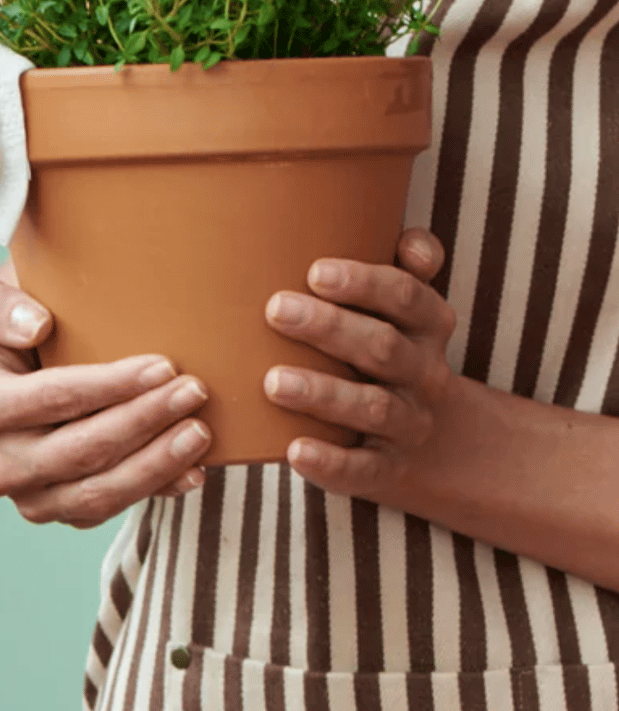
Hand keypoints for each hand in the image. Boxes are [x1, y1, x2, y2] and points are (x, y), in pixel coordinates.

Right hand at [0, 269, 211, 527]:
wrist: (24, 364)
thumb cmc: (16, 320)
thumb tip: (35, 327)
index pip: (54, 399)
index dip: (112, 385)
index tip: (164, 365)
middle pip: (82, 450)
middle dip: (145, 419)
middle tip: (194, 390)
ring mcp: (30, 495)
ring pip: (99, 492)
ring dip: (157, 463)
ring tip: (199, 431)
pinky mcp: (61, 510)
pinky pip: (111, 510)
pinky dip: (154, 489)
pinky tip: (191, 469)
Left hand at [263, 228, 455, 501]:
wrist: (437, 440)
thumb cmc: (395, 346)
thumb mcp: (408, 306)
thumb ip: (406, 266)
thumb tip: (410, 240)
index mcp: (427, 325)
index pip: (407, 297)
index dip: (366, 283)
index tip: (316, 272)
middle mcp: (424, 372)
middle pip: (383, 347)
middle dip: (330, 327)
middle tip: (276, 310)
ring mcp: (409, 423)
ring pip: (374, 407)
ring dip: (323, 393)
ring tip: (274, 382)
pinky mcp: (389, 468)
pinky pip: (365, 470)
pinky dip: (331, 463)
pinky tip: (295, 450)